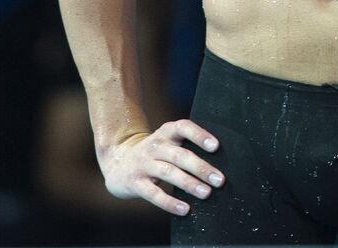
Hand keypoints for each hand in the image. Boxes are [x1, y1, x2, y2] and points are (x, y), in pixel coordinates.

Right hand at [98, 120, 223, 216]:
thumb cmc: (155, 153)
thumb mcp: (168, 141)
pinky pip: (154, 194)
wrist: (117, 162)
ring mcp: (143, 164)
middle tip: (220, 180)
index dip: (200, 135)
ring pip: (169, 173)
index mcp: (166, 132)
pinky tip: (185, 209)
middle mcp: (155, 146)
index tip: (216, 147)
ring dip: (190, 184)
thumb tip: (220, 162)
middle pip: (180, 155)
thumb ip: (187, 145)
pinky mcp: (135, 183)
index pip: (184, 128)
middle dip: (202, 168)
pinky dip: (170, 202)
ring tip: (207, 193)